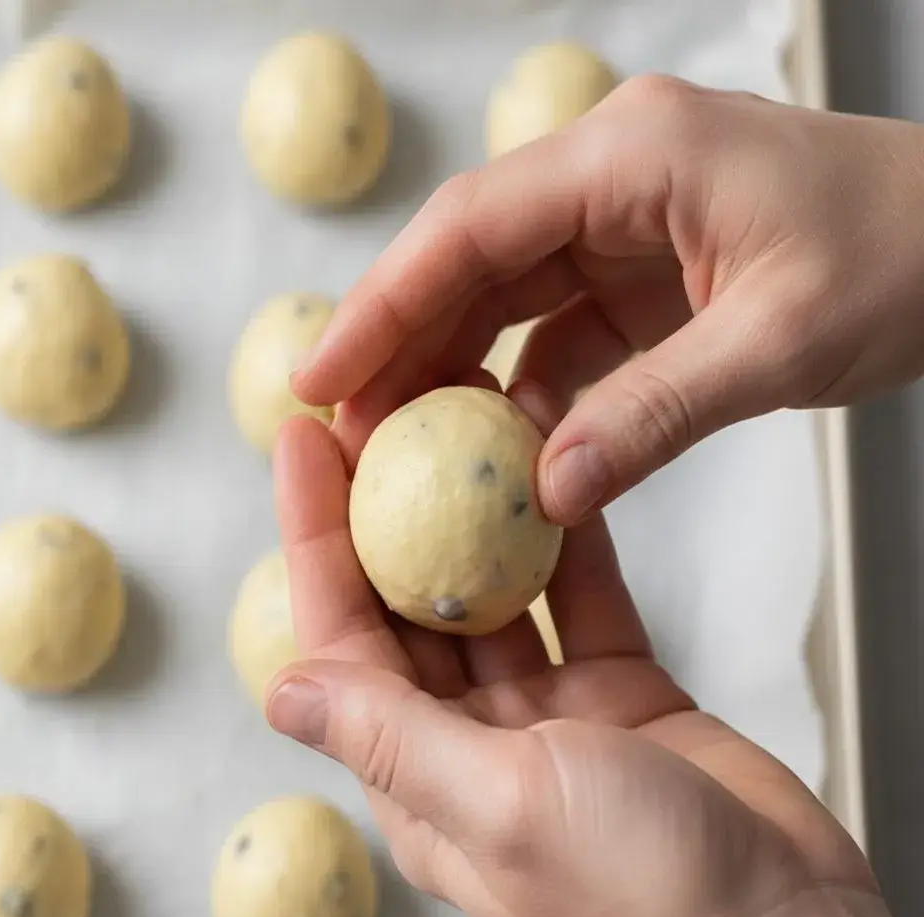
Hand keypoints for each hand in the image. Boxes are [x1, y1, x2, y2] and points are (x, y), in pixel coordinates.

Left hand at [265, 411, 920, 916]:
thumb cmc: (642, 899)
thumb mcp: (499, 807)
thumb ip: (394, 739)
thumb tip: (283, 689)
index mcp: (420, 778)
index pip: (343, 638)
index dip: (316, 537)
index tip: (306, 447)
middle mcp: (469, 741)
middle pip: (408, 604)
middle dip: (388, 508)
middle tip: (380, 413)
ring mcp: (544, 712)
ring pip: (494, 591)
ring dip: (477, 513)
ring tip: (464, 423)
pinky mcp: (614, 690)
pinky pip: (577, 597)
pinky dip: (565, 538)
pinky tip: (552, 471)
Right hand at [290, 76, 923, 524]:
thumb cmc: (909, 254)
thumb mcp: (779, 339)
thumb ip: (656, 414)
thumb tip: (550, 491)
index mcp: (631, 158)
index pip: (469, 229)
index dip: (382, 304)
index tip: (319, 377)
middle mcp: (609, 180)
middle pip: (469, 262)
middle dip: (401, 345)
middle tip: (344, 429)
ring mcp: (623, 227)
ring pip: (504, 300)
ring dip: (454, 372)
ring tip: (403, 449)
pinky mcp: (643, 276)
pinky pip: (559, 333)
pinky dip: (526, 391)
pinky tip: (504, 448)